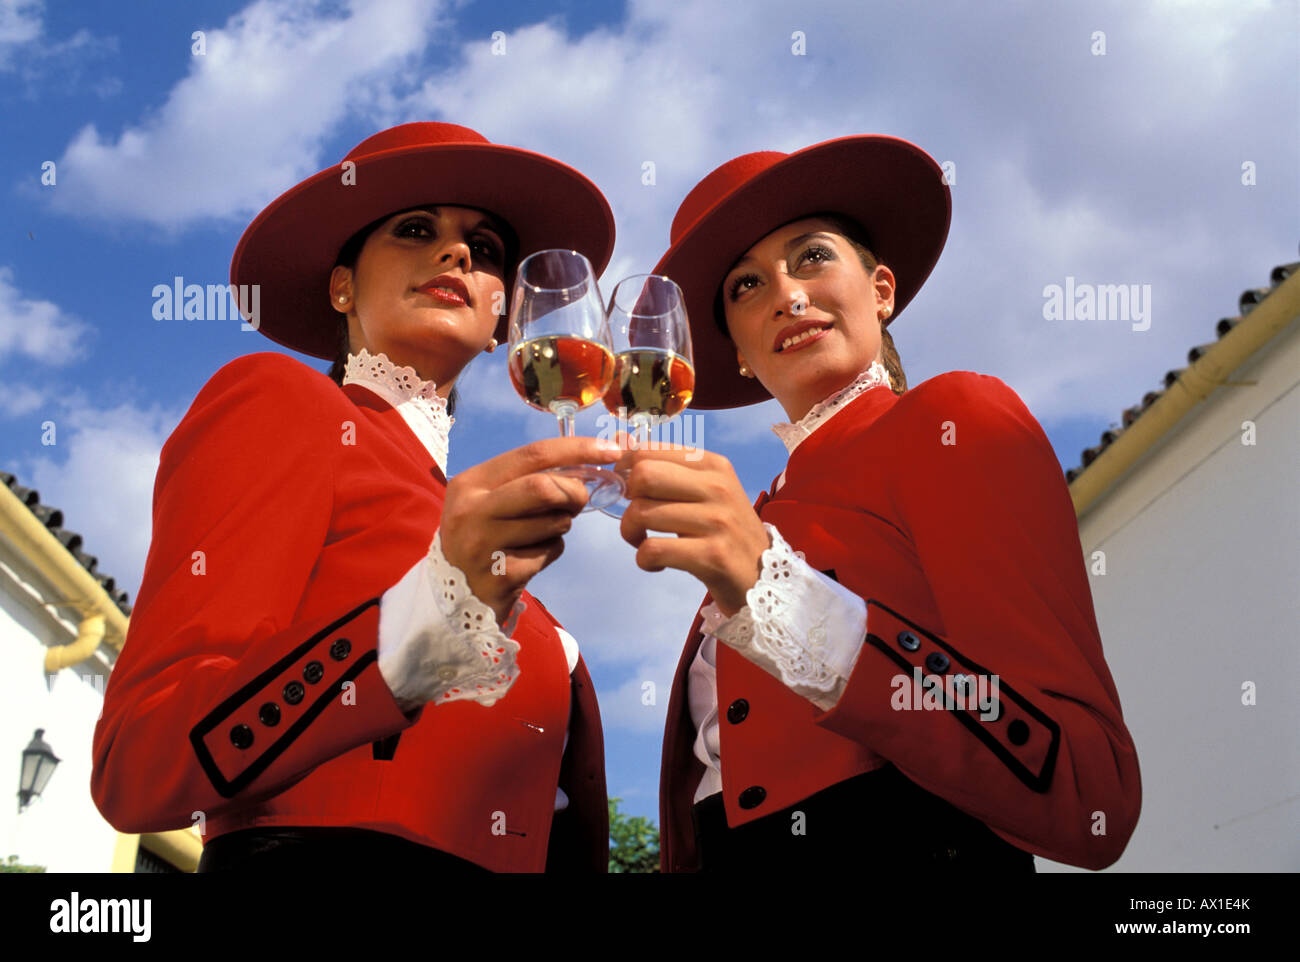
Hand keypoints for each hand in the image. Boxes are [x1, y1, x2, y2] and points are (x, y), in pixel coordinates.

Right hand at [441, 436, 620, 622]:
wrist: (452, 596)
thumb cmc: (480, 538)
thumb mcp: (488, 501)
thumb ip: (525, 481)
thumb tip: (583, 468)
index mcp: (470, 483)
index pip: (532, 454)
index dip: (578, 449)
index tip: (611, 450)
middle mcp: (472, 511)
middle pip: (545, 487)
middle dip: (574, 493)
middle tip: (578, 502)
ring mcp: (484, 545)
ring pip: (553, 522)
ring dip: (561, 525)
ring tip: (543, 532)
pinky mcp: (502, 576)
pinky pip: (550, 552)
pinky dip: (553, 550)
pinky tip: (533, 556)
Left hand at [615, 446, 769, 614]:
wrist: (762, 575)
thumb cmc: (724, 531)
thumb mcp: (706, 490)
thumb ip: (667, 467)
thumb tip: (620, 439)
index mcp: (714, 464)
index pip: (649, 450)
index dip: (625, 470)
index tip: (629, 490)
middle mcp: (718, 487)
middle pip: (644, 475)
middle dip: (627, 500)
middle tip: (637, 517)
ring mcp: (718, 521)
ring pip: (643, 513)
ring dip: (632, 533)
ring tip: (645, 544)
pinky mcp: (713, 555)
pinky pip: (653, 550)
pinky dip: (644, 559)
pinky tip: (657, 563)